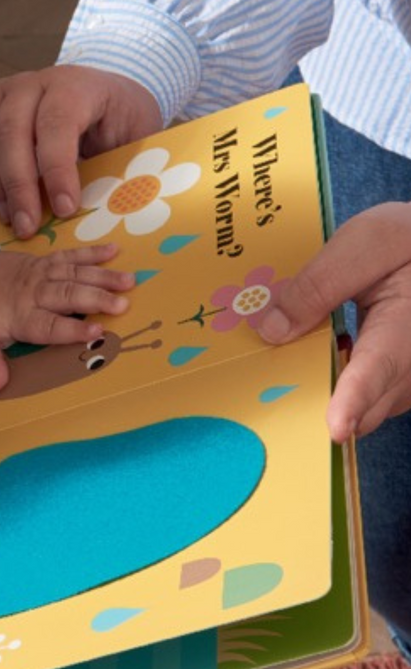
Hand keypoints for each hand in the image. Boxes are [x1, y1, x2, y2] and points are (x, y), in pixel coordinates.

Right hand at [0, 65, 162, 237]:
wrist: (103, 96)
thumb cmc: (119, 121)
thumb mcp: (138, 138)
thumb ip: (125, 165)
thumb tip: (117, 207)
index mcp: (76, 85)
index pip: (58, 122)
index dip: (57, 168)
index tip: (63, 208)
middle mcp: (33, 82)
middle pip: (12, 130)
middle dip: (18, 185)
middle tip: (28, 226)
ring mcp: (3, 90)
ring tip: (11, 217)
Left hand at [0, 243, 134, 393]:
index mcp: (20, 315)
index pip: (49, 325)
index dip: (72, 328)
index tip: (96, 332)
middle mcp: (34, 292)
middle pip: (68, 295)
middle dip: (96, 299)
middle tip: (123, 305)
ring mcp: (40, 273)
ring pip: (75, 273)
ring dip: (102, 277)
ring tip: (129, 281)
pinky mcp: (44, 260)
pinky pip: (70, 255)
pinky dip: (92, 252)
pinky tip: (114, 251)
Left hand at [257, 202, 410, 439]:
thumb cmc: (406, 241)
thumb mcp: (367, 243)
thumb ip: (320, 284)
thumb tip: (272, 331)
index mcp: (408, 321)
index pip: (381, 366)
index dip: (355, 399)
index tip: (335, 428)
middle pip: (373, 401)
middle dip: (330, 408)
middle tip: (279, 396)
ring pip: (373, 406)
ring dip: (335, 399)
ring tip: (295, 373)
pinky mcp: (403, 376)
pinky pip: (373, 396)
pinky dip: (345, 389)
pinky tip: (321, 362)